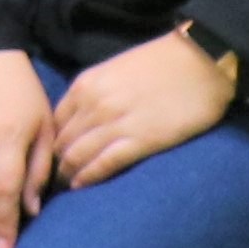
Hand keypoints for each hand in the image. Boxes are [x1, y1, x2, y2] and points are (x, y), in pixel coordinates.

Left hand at [41, 29, 237, 195]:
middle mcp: (94, 104)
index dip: (47, 141)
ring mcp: (116, 123)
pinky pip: (105, 163)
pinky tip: (81, 186)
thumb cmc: (162, 63)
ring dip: (67, 173)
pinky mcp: (141, 140)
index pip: (53, 121)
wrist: (202, 60)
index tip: (46, 156)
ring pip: (78, 155)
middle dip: (53, 161)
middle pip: (61, 141)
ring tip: (62, 186)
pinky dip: (89, 177)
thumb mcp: (114, 71)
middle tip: (49, 179)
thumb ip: (94, 92)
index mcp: (85, 85)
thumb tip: (79, 118)